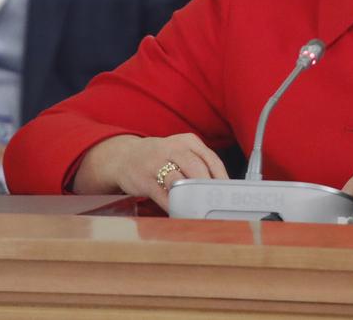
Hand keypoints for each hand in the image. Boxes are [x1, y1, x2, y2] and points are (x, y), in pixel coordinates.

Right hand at [72, 133, 228, 211]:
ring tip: (202, 211)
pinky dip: (174, 205)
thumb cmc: (160, 157)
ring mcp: (156, 163)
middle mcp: (173, 148)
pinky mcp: (144, 180)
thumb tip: (221, 188)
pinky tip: (182, 212)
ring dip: (192, 198)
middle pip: (197, 168)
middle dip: (209, 188)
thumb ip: (199, 164)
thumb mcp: (181, 151)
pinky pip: (163, 195)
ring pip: (179, 180)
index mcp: (188, 141)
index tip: (229, 194)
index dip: (222, 178)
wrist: (123, 157)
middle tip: (217, 204)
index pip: (211, 159)